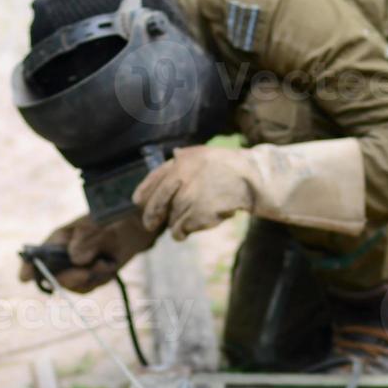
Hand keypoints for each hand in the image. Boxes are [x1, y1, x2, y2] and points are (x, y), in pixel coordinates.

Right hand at [17, 213, 156, 293]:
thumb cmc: (108, 222)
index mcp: (56, 240)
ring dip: (91, 277)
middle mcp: (61, 257)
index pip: (37, 255)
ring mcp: (73, 269)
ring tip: (104, 263)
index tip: (24, 278)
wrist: (129, 230)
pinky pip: (89, 287)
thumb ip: (86, 240)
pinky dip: (100, 279)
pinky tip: (107, 266)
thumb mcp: (98, 226)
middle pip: (53, 277)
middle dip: (69, 278)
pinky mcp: (87, 279)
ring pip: (74, 285)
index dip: (29, 267)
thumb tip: (75, 260)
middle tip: (86, 274)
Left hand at [133, 145, 257, 240]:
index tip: (137, 202)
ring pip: (171, 219)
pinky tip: (187, 232)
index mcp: (180, 163)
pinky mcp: (196, 214)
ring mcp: (188, 197)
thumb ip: (185, 158)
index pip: (154, 179)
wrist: (249, 179)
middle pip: (157, 204)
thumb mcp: (203, 154)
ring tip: (183, 225)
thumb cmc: (228, 167)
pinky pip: (181, 229)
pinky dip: (183, 232)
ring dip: (175, 224)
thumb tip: (173, 156)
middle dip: (151, 216)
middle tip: (149, 224)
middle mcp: (180, 179)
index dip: (144, 192)